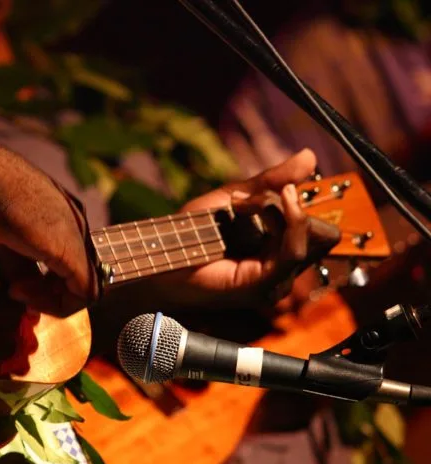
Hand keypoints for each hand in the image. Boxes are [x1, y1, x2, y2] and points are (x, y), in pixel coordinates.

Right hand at [0, 135, 97, 316]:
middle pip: (74, 273)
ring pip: (83, 286)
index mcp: (61, 213)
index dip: (42, 282)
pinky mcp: (71, 251)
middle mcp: (76, 222)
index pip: (64, 259)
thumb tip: (21, 289)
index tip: (13, 287)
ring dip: (50, 301)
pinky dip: (59, 306)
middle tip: (15, 292)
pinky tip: (29, 298)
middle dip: (46, 292)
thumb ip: (18, 264)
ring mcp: (77, 236)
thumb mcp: (3, 236)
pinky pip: (85, 292)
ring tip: (16, 291)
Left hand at [164, 148, 335, 306]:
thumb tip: (309, 156)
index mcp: (280, 253)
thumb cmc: (192, 231)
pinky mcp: (264, 287)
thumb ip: (273, 180)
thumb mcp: (237, 197)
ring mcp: (276, 283)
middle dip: (292, 208)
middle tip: (249, 203)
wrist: (162, 252)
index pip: (320, 229)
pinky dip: (285, 222)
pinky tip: (262, 205)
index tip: (266, 191)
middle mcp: (284, 272)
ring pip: (309, 237)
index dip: (299, 205)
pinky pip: (293, 250)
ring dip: (278, 210)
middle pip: (321, 233)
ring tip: (242, 207)